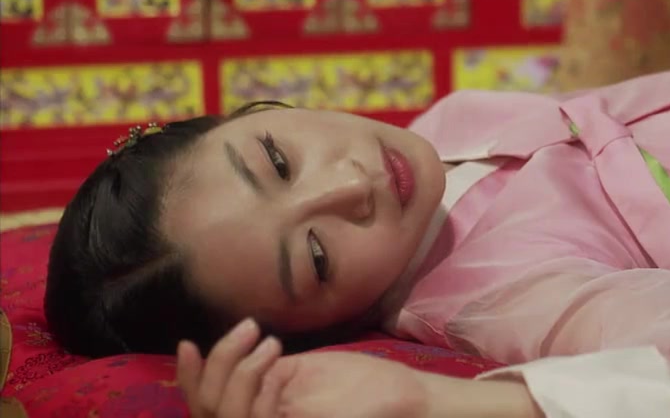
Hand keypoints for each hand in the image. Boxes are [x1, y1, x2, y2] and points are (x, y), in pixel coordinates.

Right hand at [177, 318, 428, 417]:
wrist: (413, 404)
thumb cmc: (368, 389)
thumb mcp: (308, 377)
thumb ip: (270, 376)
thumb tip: (237, 358)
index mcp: (267, 410)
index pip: (207, 404)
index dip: (189, 378)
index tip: (188, 342)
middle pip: (207, 410)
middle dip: (218, 366)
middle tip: (249, 328)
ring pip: (226, 414)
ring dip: (240, 374)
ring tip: (269, 343)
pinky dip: (260, 393)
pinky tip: (278, 370)